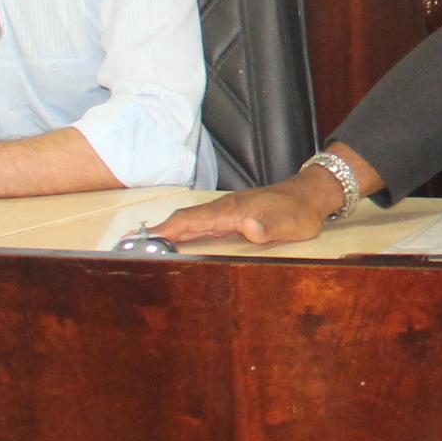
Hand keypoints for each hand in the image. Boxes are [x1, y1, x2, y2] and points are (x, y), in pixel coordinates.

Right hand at [150, 163, 345, 247]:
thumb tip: (248, 228)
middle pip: (184, 219)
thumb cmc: (299, 211)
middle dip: (158, 231)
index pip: (192, 220)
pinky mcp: (231, 215)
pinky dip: (184, 229)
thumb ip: (268, 227)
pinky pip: (201, 222)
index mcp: (231, 211)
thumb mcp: (289, 224)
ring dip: (169, 230)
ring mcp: (226, 211)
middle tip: (132, 246)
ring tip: (145, 243)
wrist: (309, 194)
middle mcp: (224, 209)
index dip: (168, 230)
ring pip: (191, 220)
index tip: (145, 239)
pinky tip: (177, 238)